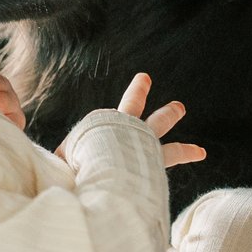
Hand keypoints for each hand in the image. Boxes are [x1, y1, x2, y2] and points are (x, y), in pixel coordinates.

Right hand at [61, 73, 208, 167]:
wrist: (103, 162)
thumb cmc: (78, 163)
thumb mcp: (62, 163)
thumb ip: (61, 166)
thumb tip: (50, 173)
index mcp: (99, 123)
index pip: (98, 126)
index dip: (89, 146)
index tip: (84, 160)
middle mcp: (123, 123)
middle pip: (131, 103)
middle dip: (138, 91)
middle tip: (145, 79)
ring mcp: (142, 136)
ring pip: (159, 121)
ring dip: (169, 113)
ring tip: (180, 107)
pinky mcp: (157, 153)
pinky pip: (176, 152)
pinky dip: (188, 151)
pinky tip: (201, 152)